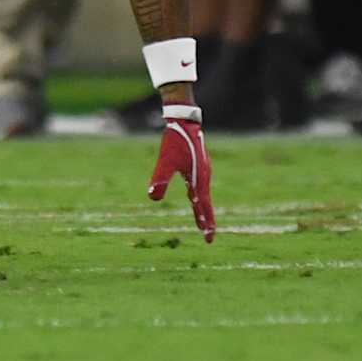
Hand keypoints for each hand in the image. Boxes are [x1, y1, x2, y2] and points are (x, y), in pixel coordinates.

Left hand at [147, 109, 215, 242]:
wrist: (184, 121)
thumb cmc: (175, 141)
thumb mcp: (165, 161)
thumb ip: (160, 179)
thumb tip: (153, 197)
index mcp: (199, 180)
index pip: (203, 207)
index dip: (205, 223)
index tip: (208, 239)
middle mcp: (204, 177)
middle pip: (205, 203)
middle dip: (206, 220)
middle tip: (208, 236)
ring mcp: (204, 171)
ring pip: (204, 195)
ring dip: (203, 208)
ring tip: (203, 221)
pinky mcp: (200, 164)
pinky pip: (201, 186)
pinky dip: (200, 196)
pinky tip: (196, 196)